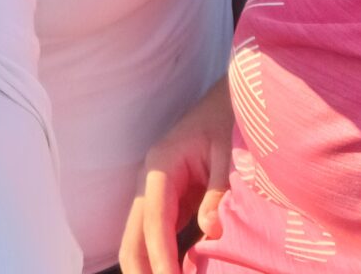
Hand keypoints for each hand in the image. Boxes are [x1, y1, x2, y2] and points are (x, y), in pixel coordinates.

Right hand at [119, 77, 233, 273]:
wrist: (225, 103)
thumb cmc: (226, 122)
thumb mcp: (227, 153)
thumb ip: (218, 192)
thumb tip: (210, 231)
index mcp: (161, 166)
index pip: (156, 222)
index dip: (162, 258)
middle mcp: (148, 182)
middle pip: (133, 239)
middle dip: (144, 271)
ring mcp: (152, 195)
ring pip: (139, 243)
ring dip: (151, 269)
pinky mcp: (164, 205)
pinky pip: (156, 240)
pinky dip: (163, 262)